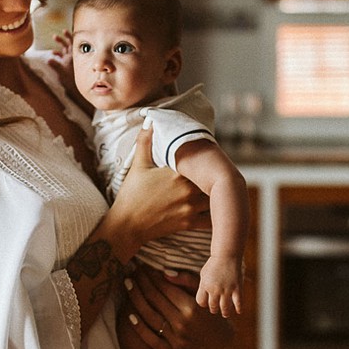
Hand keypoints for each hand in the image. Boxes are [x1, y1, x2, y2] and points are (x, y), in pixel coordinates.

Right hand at [46, 29, 76, 94]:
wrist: (74, 89)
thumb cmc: (70, 81)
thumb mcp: (62, 72)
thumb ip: (55, 65)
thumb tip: (48, 59)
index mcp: (73, 56)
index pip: (72, 43)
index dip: (69, 36)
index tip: (64, 31)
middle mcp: (72, 57)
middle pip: (69, 44)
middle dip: (63, 39)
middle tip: (55, 35)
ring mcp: (69, 60)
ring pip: (65, 49)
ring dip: (60, 43)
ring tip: (54, 37)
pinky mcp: (66, 64)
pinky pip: (62, 56)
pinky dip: (58, 53)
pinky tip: (53, 53)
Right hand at [112, 125, 209, 247]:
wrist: (127, 225)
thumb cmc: (131, 195)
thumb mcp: (138, 166)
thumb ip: (145, 142)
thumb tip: (150, 122)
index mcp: (178, 174)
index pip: (203, 163)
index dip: (209, 160)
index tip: (212, 156)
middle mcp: (188, 191)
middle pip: (214, 180)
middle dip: (217, 176)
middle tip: (221, 170)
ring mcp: (190, 208)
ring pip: (215, 199)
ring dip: (218, 194)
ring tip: (221, 187)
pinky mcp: (188, 223)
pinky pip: (211, 220)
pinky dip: (216, 215)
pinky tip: (218, 209)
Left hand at [124, 266, 233, 348]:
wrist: (222, 342)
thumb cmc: (211, 313)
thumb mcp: (204, 294)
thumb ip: (187, 281)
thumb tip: (164, 272)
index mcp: (192, 308)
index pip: (164, 287)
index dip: (151, 275)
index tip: (143, 266)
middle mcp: (183, 324)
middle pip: (154, 299)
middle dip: (141, 282)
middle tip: (132, 271)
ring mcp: (177, 340)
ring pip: (149, 316)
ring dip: (135, 298)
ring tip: (128, 285)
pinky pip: (151, 339)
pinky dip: (139, 327)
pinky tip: (130, 314)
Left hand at [196, 256, 242, 316]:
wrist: (227, 255)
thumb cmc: (214, 264)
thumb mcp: (203, 275)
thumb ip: (202, 287)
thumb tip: (202, 300)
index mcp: (205, 285)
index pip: (201, 302)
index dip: (204, 304)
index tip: (206, 303)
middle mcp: (215, 289)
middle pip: (213, 307)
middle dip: (214, 309)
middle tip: (215, 309)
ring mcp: (227, 289)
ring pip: (225, 308)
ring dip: (225, 312)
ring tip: (225, 313)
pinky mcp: (237, 288)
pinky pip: (238, 303)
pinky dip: (238, 309)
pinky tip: (238, 311)